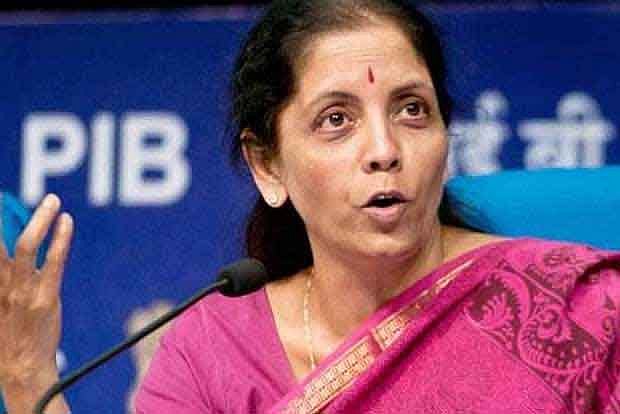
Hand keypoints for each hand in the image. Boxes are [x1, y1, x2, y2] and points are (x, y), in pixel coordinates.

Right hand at [0, 194, 72, 412]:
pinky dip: (60, 238)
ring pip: (25, 245)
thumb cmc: (8, 335)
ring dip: (40, 219)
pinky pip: (53, 261)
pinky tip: (66, 221)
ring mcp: (22, 290)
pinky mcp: (45, 297)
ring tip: (52, 200)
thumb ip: (1, 278)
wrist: (22, 368)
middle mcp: (0, 285)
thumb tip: (5, 256)